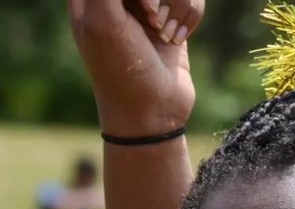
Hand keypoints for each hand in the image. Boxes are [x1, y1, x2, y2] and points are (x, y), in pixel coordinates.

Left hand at [68, 0, 204, 136]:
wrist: (152, 112)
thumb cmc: (121, 69)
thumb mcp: (104, 18)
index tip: (141, 6)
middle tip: (147, 15)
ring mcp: (146, 4)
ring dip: (176, 2)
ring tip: (161, 32)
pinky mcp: (173, 15)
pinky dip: (190, 15)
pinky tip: (176, 39)